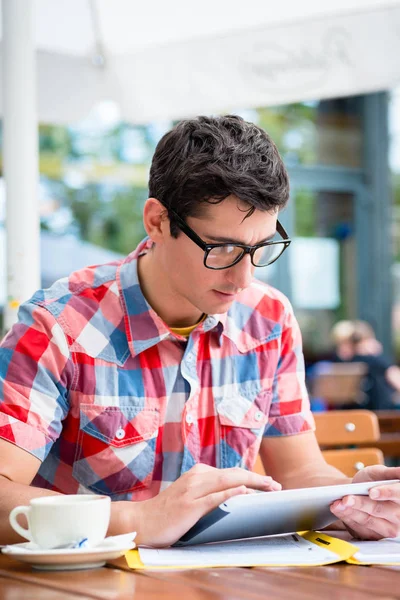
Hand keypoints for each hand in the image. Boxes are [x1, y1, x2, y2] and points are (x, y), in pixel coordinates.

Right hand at [128, 463, 280, 546]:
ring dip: (251, 482)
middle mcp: (197, 477)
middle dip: (257, 478)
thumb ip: (208, 493)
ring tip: (269, 486)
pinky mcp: (189, 506)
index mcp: (198, 474)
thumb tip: (234, 494)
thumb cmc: (165, 514)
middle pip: (233, 473)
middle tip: (276, 485)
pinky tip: (244, 491)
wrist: (140, 521)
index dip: (252, 476)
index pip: (231, 472)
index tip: (268, 484)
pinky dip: (230, 492)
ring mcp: (192, 490)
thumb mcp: (189, 497)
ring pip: (227, 480)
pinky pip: (214, 497)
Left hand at [330, 465, 399, 539]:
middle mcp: (397, 517)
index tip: (372, 492)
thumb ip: (391, 472)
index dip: (385, 493)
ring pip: (367, 521)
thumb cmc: (372, 481)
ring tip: (337, 503)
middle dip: (360, 504)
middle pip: (378, 509)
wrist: (360, 491)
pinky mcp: (373, 536)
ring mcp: (386, 529)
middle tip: (346, 498)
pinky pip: (358, 529)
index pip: (397, 495)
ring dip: (350, 512)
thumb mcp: (381, 472)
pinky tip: (337, 509)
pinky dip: (345, 518)